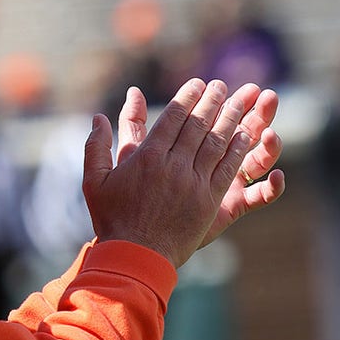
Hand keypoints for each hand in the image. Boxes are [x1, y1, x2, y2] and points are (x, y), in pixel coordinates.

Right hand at [81, 79, 283, 267]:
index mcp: (148, 157)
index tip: (197, 84)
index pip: (173, 117)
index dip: (187, 97)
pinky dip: (237, 148)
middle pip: (198, 125)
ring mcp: (194, 183)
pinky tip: (245, 134)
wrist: (137, 256)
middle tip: (220, 85)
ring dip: (229, 118)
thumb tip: (97, 118)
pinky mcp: (209, 200)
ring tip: (239, 101)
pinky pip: (227, 168)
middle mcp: (174, 165)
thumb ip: (96, 147)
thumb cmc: (112, 219)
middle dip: (212, 101)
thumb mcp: (94, 181)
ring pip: (217, 142)